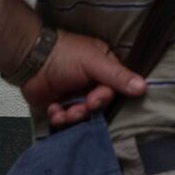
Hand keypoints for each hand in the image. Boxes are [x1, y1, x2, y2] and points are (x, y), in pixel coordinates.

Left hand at [24, 30, 145, 128]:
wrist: (30, 58)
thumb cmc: (64, 54)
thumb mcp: (94, 63)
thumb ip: (118, 76)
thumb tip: (143, 87)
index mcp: (103, 68)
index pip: (113, 90)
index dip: (103, 98)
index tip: (93, 100)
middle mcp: (91, 82)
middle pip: (98, 106)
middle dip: (86, 110)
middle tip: (77, 109)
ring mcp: (75, 94)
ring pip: (82, 115)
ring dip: (73, 117)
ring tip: (62, 112)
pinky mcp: (59, 105)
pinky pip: (65, 119)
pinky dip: (59, 118)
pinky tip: (53, 109)